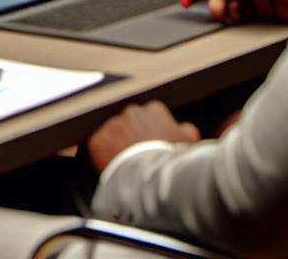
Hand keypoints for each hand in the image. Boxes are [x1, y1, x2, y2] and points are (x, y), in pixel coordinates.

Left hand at [86, 101, 200, 171]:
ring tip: (126, 164)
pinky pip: (99, 146)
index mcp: (154, 110)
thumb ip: (185, 129)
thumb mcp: (188, 141)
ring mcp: (114, 125)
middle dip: (132, 136)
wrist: (152, 177)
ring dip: (117, 145)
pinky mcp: (99, 140)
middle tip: (137, 155)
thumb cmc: (172, 158)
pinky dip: (103, 155)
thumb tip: (182, 127)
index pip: (149, 117)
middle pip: (130, 123)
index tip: (151, 145)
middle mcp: (131, 112)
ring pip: (114, 134)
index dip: (150, 133)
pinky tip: (113, 166)